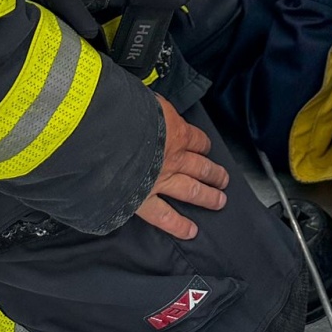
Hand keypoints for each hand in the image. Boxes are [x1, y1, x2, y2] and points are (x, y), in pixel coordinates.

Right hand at [135, 95, 228, 240]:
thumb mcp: (145, 100)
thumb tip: (148, 104)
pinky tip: (190, 232)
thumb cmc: (123, 113)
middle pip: (200, 167)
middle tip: (224, 180)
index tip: (207, 147)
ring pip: (191, 190)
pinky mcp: (144, 199)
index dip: (203, 144)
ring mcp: (161, 180)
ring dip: (207, 196)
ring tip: (219, 201)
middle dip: (214, 173)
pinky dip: (178, 225)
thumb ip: (152, 107)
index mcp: (175, 132)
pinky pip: (165, 216)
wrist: (107, 138)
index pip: (196, 139)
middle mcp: (174, 158)